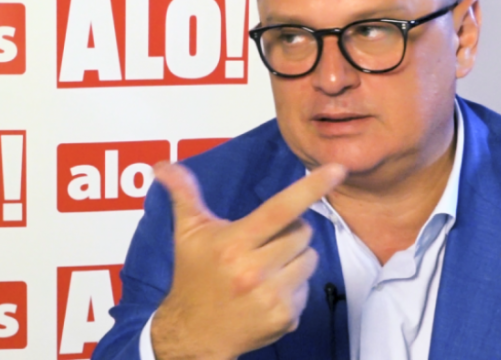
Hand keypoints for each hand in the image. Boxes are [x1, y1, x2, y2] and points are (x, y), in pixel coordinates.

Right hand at [149, 162, 345, 359]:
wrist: (193, 334)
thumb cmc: (193, 277)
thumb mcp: (188, 234)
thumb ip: (184, 195)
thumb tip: (163, 165)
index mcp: (234, 244)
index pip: (280, 209)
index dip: (311, 187)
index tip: (337, 170)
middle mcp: (254, 270)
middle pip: (303, 231)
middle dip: (290, 232)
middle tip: (264, 244)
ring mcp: (272, 296)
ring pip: (310, 258)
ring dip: (295, 258)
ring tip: (267, 268)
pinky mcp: (285, 317)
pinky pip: (307, 287)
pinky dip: (294, 286)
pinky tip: (269, 292)